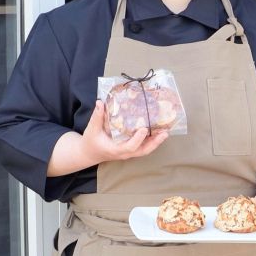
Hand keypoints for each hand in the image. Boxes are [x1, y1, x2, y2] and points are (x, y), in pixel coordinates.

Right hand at [47, 100, 168, 176]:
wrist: (89, 153)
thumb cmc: (91, 141)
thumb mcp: (92, 129)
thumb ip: (97, 116)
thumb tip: (100, 102)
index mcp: (115, 150)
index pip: (130, 147)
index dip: (138, 139)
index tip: (144, 129)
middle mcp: (124, 153)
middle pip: (143, 151)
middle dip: (155, 143)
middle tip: (164, 133)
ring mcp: (128, 153)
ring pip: (145, 150)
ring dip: (156, 142)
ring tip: (165, 132)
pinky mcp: (130, 150)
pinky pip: (143, 147)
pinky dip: (152, 141)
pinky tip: (158, 133)